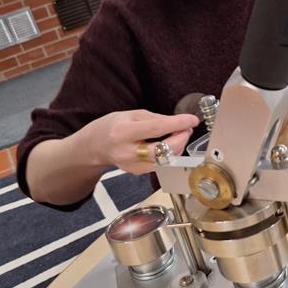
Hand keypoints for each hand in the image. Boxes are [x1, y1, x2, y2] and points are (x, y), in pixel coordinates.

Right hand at [83, 109, 199, 174]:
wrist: (94, 146)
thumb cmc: (112, 127)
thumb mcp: (131, 115)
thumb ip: (155, 118)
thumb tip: (178, 122)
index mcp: (123, 132)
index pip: (157, 129)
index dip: (178, 124)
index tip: (192, 120)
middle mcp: (127, 152)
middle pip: (162, 151)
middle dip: (181, 139)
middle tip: (187, 128)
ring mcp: (132, 165)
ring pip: (164, 160)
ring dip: (177, 147)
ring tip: (179, 134)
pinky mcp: (137, 172)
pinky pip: (160, 164)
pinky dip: (169, 153)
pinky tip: (170, 143)